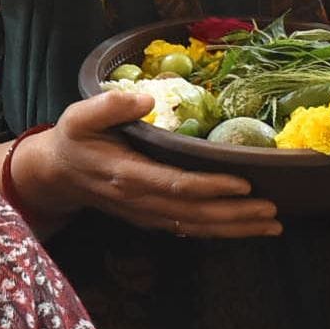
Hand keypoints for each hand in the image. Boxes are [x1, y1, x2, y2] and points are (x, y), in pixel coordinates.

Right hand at [25, 87, 280, 237]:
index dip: (210, 186)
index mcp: (126, 174)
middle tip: (272, 211)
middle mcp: (140, 201)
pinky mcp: (152, 218)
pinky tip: (246, 228)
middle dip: (235, 215)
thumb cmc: (73, 140)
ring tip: (272, 226)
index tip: (243, 183)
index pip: (174, 185)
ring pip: (196, 227)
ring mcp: (147, 215)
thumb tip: (144, 97)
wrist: (57, 175)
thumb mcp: (79, 116)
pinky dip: (220, 231)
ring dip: (235, 229)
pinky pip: (189, 229)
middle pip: (194, 214)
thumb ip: (109, 105)